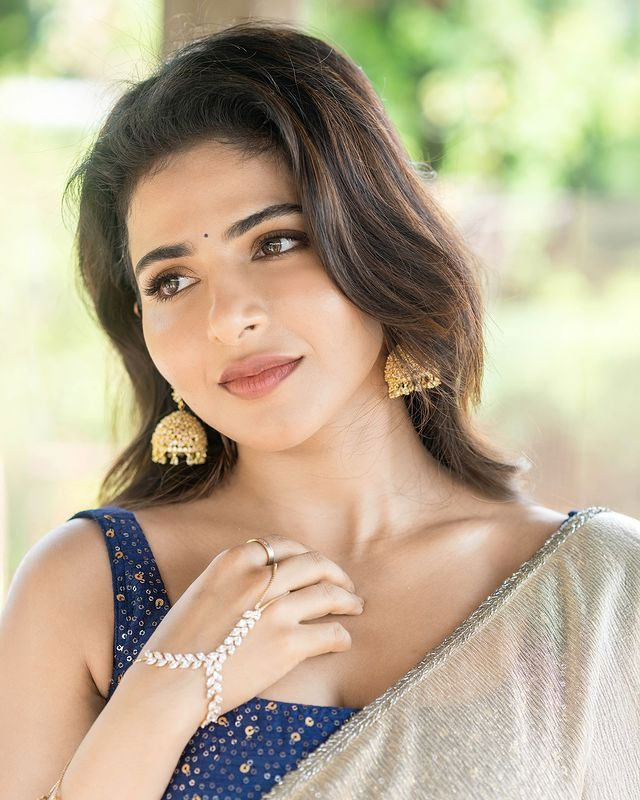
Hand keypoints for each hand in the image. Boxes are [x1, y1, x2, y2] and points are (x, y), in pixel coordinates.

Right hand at [129, 533, 363, 723]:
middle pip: (313, 563)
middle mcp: (257, 577)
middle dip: (335, 573)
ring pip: (328, 593)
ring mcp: (275, 609)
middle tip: (345, 586)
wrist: (168, 684)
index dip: (305, 555)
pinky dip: (341, 636)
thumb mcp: (203, 592)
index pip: (283, 545)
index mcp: (234, 560)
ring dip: (347, 600)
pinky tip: (342, 641)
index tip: (314, 567)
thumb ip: (234, 580)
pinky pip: (330, 633)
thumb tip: (264, 580)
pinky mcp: (287, 643)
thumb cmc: (177, 645)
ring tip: (354, 607)